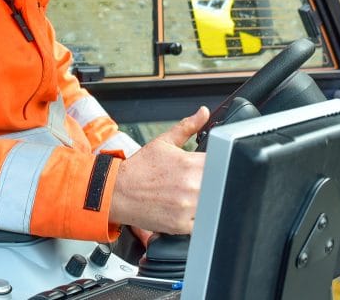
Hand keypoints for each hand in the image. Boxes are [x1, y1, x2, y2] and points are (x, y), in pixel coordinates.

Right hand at [109, 106, 209, 234]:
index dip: (221, 166)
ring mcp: (187, 207)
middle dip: (215, 185)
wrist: (117, 191)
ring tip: (195, 199)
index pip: (222, 163)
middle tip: (202, 185)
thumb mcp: (163, 142)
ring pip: (213, 206)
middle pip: (221, 186)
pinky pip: (202, 225)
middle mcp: (191, 185)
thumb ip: (187, 127)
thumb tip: (203, 112)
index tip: (216, 167)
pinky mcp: (181, 225)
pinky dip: (199, 220)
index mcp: (189, 163)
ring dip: (209, 203)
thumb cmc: (139, 168)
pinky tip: (188, 212)